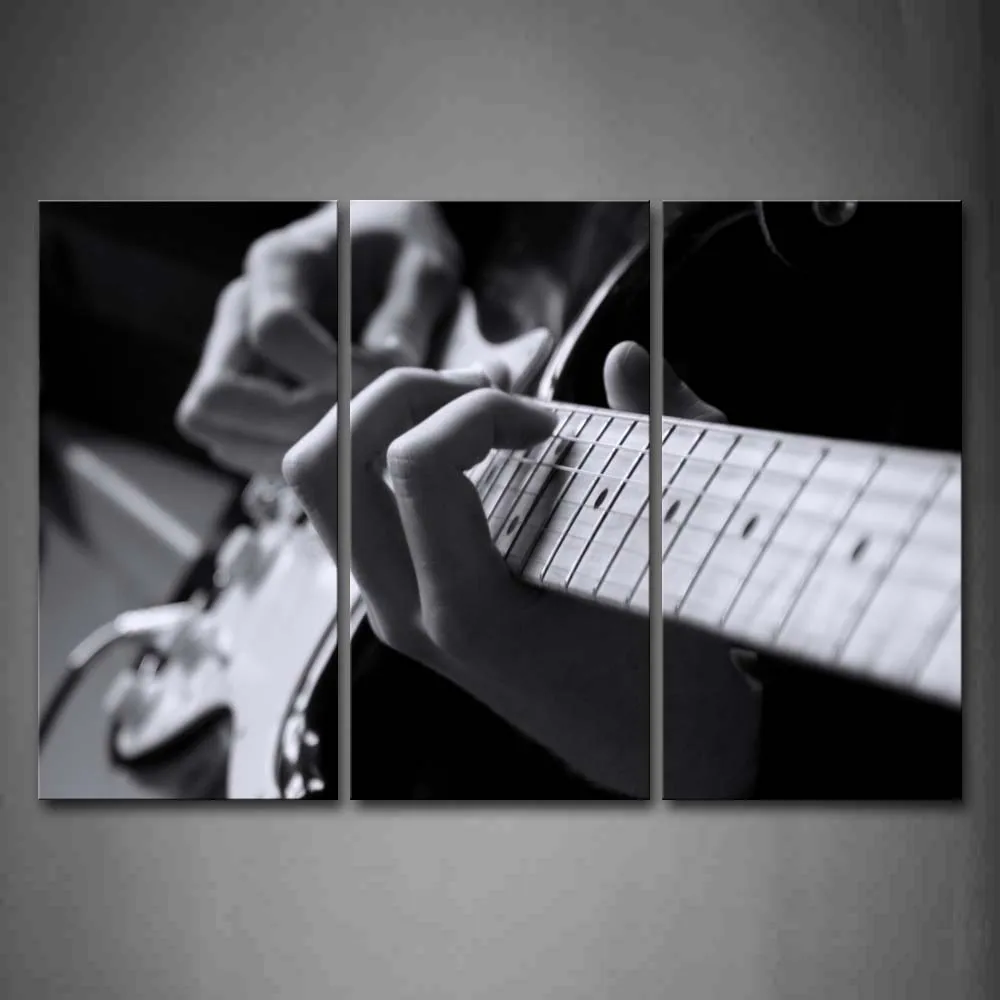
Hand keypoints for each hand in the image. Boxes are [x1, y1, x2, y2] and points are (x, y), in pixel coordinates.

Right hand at [177, 202, 461, 476]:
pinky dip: (280, 459)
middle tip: (358, 431)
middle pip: (216, 397)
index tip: (388, 382)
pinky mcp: (243, 390)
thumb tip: (385, 376)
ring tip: (351, 448)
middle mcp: (240, 310)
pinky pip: (233, 445)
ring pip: (213, 429)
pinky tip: (337, 450)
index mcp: (280, 264)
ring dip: (279, 451)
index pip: (275, 331)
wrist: (388, 254)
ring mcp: (232, 353)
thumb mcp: (424, 268)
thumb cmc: (405, 253)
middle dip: (290, 426)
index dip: (333, 372)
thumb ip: (407, 316)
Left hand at [284, 343, 758, 798]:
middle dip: (396, 395)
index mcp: (469, 614)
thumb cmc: (663, 666)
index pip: (413, 464)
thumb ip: (653, 441)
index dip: (479, 409)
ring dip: (384, 421)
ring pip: (323, 481)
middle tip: (482, 393)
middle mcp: (407, 613)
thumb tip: (623, 357)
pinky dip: (392, 450)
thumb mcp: (673, 555)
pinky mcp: (399, 599)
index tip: (545, 421)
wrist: (642, 744)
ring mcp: (393, 609)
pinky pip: (353, 503)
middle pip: (324, 464)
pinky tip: (468, 449)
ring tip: (470, 412)